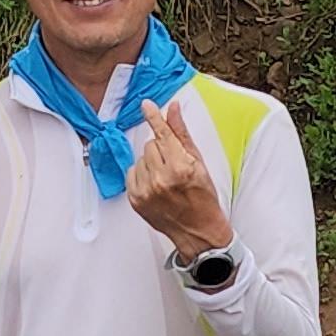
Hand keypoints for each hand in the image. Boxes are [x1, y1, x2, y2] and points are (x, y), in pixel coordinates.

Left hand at [125, 94, 232, 257]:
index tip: (146, 105)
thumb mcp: (199, 162)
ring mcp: (146, 191)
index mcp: (180, 168)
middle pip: (150, 144)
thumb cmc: (203, 197)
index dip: (154, 117)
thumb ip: (182, 134)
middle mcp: (161, 179)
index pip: (163, 134)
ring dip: (151, 163)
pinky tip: (156, 185)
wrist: (199, 230)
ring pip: (140, 158)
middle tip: (174, 165)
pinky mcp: (136, 199)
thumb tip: (173, 109)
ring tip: (166, 178)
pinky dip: (142, 175)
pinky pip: (132, 173)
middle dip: (162, 150)